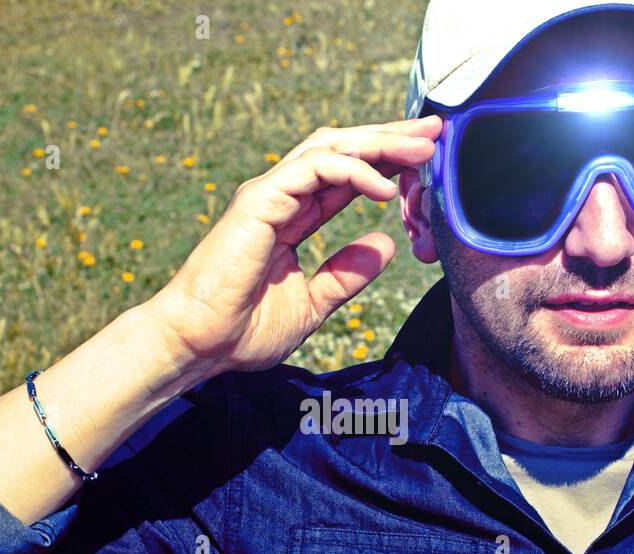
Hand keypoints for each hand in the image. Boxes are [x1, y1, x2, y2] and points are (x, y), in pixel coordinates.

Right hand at [147, 115, 440, 375]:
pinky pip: (313, 169)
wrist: (199, 345)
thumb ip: (347, 274)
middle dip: (389, 137)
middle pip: (342, 150)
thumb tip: (387, 246)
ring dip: (379, 144)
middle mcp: (280, 196)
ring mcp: (268, 194)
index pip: (345, 175)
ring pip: (330, 148)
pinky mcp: (259, 201)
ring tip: (421, 147)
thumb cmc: (242, 330)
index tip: (425, 157)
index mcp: (291, 216)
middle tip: (434, 129)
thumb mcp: (313, 304)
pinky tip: (384, 186)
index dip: (385, 161)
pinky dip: (352, 170)